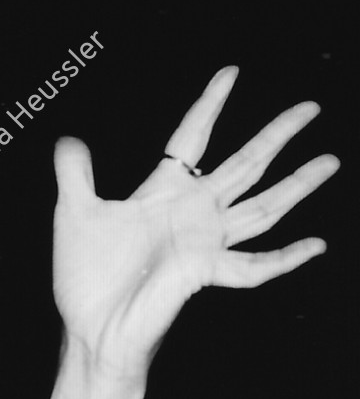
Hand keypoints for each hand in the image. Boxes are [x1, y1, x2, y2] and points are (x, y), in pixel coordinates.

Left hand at [51, 66, 337, 382]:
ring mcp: (203, 242)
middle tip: (311, 107)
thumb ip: (75, 175)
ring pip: (262, 206)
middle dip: (276, 135)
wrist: (89, 326)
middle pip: (244, 164)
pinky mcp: (204, 271)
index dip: (211, 104)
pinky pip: (254, 266)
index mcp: (161, 192)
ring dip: (297, 185)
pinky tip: (316, 246)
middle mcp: (191, 213)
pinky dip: (285, 258)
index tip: (231, 72)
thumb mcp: (74, 214)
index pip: (193, 138)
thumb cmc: (85, 277)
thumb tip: (67, 139)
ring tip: (330, 162)